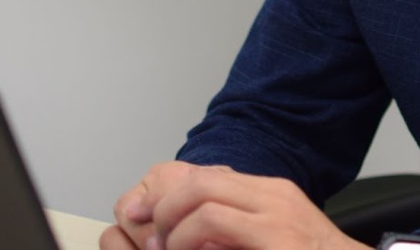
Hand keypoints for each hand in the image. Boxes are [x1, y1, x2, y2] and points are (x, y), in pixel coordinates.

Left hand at [99, 162, 371, 249]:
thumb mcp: (276, 240)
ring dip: (171, 221)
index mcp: (273, 195)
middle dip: (162, 202)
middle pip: (201, 178)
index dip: (169, 193)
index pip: (210, 176)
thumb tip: (200, 230)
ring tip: (165, 246)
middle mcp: (274, 196)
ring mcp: (276, 213)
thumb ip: (243, 229)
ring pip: (202, 192)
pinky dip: (186, 235)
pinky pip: (213, 219)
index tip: (143, 214)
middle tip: (146, 229)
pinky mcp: (274, 235)